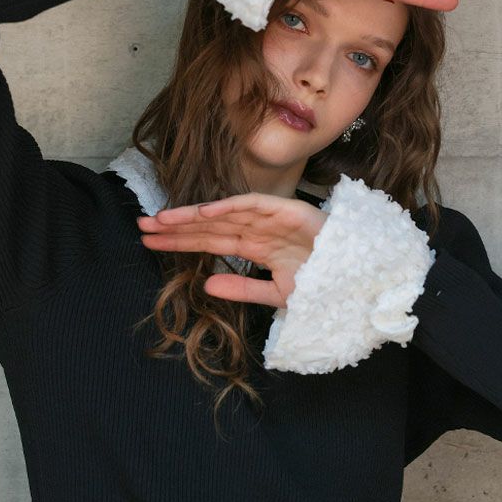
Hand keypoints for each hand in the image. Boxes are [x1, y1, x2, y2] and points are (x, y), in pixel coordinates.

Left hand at [136, 194, 328, 306]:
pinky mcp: (287, 210)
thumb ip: (243, 290)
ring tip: (160, 219)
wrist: (360, 279)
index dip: (180, 241)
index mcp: (256, 247)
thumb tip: (206, 285)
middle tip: (141, 226)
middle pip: (209, 227)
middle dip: (175, 226)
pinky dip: (227, 207)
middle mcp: (259, 230)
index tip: (150, 242)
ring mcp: (272, 218)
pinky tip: (201, 213)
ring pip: (223, 214)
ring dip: (192, 216)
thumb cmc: (325, 284)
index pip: (210, 243)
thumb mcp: (278, 294)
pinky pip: (252, 206)